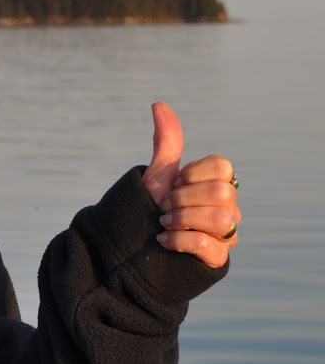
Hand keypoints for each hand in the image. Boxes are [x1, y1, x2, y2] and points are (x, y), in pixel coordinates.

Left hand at [144, 101, 240, 267]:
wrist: (134, 246)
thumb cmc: (152, 207)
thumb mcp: (159, 174)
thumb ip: (167, 142)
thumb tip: (158, 104)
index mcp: (218, 185)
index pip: (222, 167)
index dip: (192, 174)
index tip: (173, 184)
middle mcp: (229, 209)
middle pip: (222, 193)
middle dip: (183, 198)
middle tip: (165, 207)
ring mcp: (226, 235)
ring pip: (221, 220)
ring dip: (182, 220)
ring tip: (164, 224)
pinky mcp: (217, 260)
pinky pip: (210, 246)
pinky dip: (180, 241)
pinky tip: (163, 240)